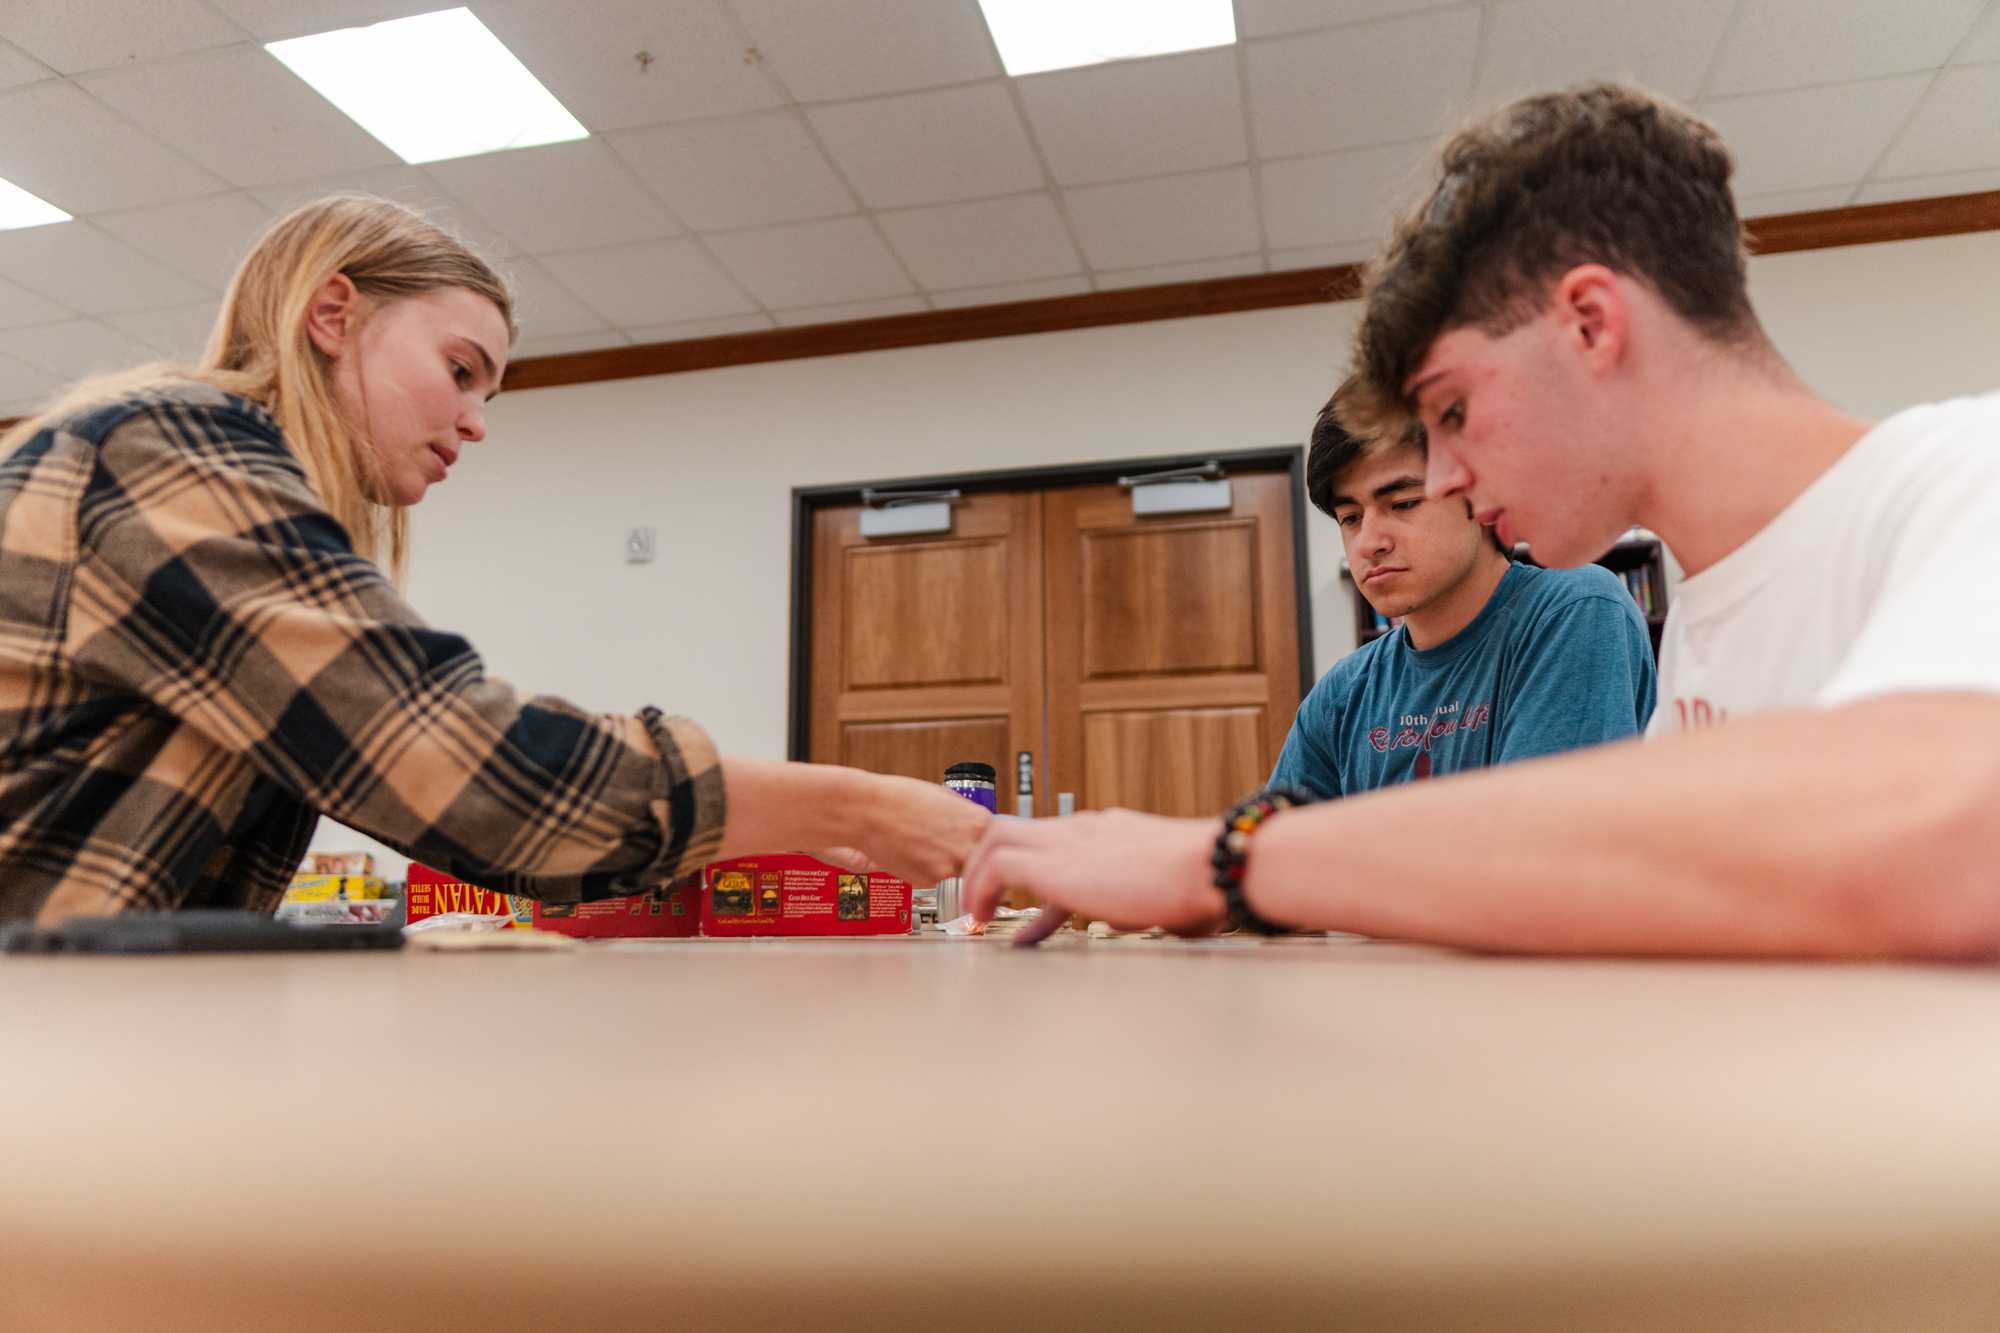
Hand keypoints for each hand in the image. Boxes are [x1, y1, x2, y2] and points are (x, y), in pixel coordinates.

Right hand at [848, 773, 990, 886]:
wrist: (868, 811)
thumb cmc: (901, 798)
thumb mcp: (946, 797)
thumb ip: (968, 817)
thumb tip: (979, 828)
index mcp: (979, 823)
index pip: (998, 841)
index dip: (988, 842)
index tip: (983, 844)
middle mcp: (969, 848)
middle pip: (982, 860)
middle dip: (971, 854)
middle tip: (950, 844)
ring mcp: (949, 868)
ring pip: (958, 871)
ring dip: (948, 862)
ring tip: (925, 842)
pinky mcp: (928, 882)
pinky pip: (936, 878)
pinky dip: (927, 868)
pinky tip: (912, 851)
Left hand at [961, 809, 1225, 945]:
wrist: (1209, 867)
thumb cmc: (1203, 885)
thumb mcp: (1163, 892)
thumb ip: (1142, 900)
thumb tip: (1132, 920)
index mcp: (1111, 832)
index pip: (1058, 841)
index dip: (1036, 870)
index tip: (1031, 907)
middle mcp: (1085, 829)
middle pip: (1017, 827)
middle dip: (990, 860)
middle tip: (984, 897)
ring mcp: (1068, 841)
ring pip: (995, 836)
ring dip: (978, 874)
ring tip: (976, 913)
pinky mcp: (1054, 864)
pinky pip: (997, 865)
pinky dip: (981, 889)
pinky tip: (983, 918)